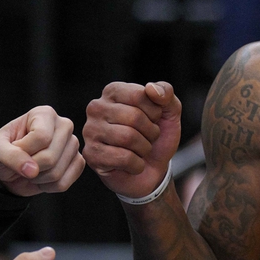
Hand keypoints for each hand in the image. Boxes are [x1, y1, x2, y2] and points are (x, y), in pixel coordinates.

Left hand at [0, 106, 83, 195]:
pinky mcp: (77, 163)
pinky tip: (41, 177)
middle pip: (50, 156)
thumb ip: (9, 155)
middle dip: (30, 166)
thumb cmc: (0, 151)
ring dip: (37, 178)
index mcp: (44, 113)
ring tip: (30, 169)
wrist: (6, 169)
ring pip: (57, 171)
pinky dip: (47, 186)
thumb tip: (32, 170)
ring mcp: (72, 144)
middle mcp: (63, 125)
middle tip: (22, 162)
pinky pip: (64, 183)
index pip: (42, 137)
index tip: (13, 149)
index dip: (23, 151)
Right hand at [84, 81, 181, 199]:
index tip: (153, 120)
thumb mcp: (169, 111)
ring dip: (144, 148)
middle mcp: (97, 107)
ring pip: (128, 137)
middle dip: (151, 132)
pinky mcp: (91, 154)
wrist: (152, 171)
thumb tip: (150, 88)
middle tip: (148, 139)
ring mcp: (90, 131)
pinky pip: (123, 158)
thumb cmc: (157, 137)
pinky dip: (137, 164)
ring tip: (141, 150)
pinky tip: (132, 164)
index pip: (139, 95)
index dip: (155, 112)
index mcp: (113, 91)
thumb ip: (166, 92)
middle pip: (134, 117)